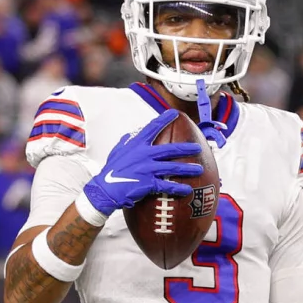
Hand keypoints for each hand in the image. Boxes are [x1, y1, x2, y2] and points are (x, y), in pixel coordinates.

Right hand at [79, 109, 204, 217]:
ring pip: (172, 167)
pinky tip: (187, 190)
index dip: (164, 119)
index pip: (152, 128)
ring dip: (187, 168)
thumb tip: (131, 135)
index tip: (174, 113)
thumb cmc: (111, 171)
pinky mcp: (148, 183)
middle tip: (198, 147)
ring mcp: (147, 169)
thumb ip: (126, 142)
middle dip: (186, 148)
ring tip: (198, 169)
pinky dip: (178, 188)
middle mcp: (144, 154)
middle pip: (170, 149)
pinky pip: (167, 185)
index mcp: (136, 145)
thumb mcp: (117, 152)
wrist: (105, 190)